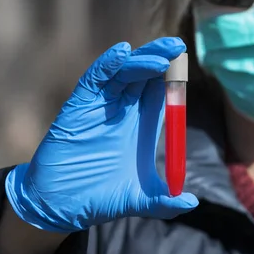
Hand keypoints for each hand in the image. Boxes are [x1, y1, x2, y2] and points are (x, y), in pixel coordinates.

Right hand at [6, 38, 197, 232]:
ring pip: (123, 73)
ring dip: (141, 61)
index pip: (160, 93)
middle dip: (161, 59)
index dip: (173, 78)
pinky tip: (122, 53)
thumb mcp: (140, 201)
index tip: (186, 64)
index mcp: (140, 126)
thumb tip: (192, 202)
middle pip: (144, 76)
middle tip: (178, 47)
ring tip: (162, 58)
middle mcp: (122, 111)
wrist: (61, 207)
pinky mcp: (79, 107)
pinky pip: (94, 80)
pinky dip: (107, 65)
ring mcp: (101, 107)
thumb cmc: (100, 199)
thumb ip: (165, 202)